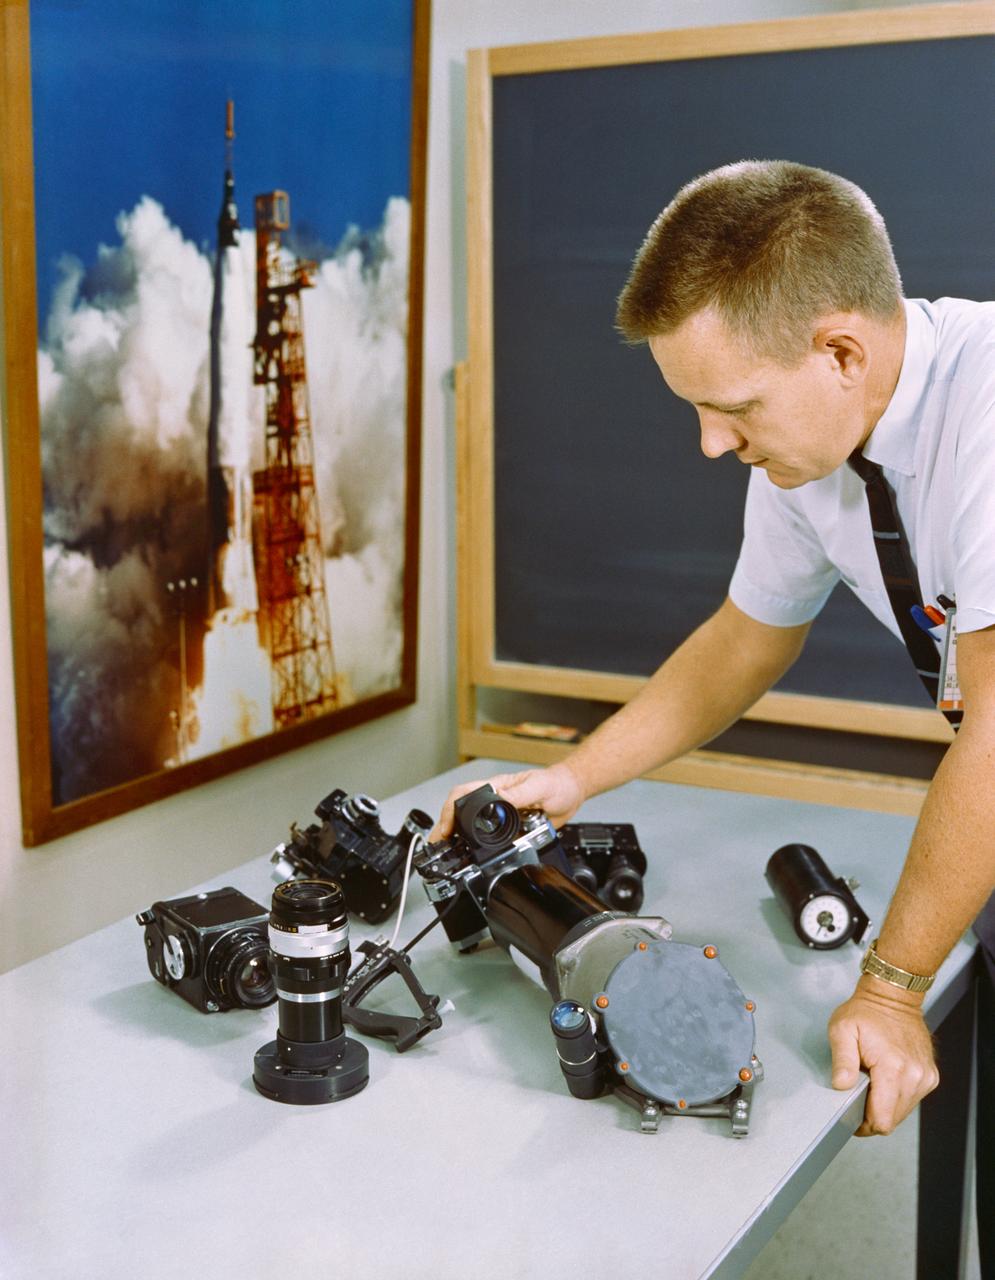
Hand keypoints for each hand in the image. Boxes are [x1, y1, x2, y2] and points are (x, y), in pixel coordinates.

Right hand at [428, 762, 585, 841]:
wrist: (572, 792)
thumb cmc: (556, 784)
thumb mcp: (539, 787)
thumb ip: (519, 793)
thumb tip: (499, 798)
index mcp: (498, 787)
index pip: (465, 793)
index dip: (451, 809)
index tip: (447, 825)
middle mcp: (496, 800)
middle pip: (463, 810)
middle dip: (447, 825)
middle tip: (438, 842)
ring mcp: (502, 814)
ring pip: (474, 824)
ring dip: (458, 836)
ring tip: (448, 850)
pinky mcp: (511, 826)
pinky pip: (492, 837)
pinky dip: (479, 845)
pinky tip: (472, 853)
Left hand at [827, 976, 938, 1135]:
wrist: (893, 997)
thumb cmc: (866, 1012)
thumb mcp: (842, 1030)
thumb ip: (842, 1060)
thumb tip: (842, 1086)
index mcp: (893, 1068)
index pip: (883, 1120)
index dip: (864, 1125)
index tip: (851, 1115)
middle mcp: (915, 1076)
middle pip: (893, 1120)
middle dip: (873, 1115)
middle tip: (857, 1094)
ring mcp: (925, 1077)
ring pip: (903, 1112)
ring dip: (885, 1105)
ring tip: (871, 1082)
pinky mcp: (930, 1076)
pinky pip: (911, 1099)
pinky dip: (897, 1096)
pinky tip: (885, 1079)